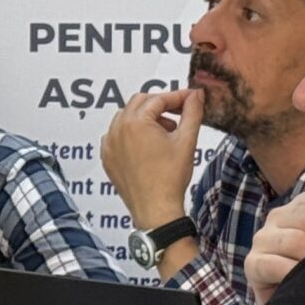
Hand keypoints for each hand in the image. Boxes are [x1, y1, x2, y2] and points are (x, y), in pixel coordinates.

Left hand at [102, 87, 203, 229]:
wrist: (156, 209)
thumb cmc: (170, 178)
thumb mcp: (186, 141)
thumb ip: (192, 113)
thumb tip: (196, 95)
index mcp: (135, 122)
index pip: (158, 99)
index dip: (177, 97)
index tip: (191, 99)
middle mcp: (117, 129)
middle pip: (139, 103)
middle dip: (160, 105)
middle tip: (179, 115)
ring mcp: (109, 144)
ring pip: (126, 117)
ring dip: (145, 118)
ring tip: (165, 133)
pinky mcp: (107, 157)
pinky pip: (116, 135)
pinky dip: (131, 133)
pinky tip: (147, 146)